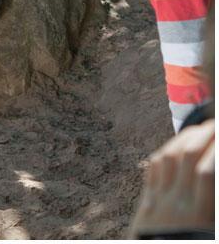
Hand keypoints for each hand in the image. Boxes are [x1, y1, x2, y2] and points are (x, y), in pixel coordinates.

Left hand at [129, 119, 213, 237]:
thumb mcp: (212, 226)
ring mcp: (158, 205)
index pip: (208, 171)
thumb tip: (211, 171)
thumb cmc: (197, 239)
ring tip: (200, 130)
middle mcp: (177, 207)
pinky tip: (175, 148)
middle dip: (204, 136)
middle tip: (216, 123)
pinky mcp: (144, 207)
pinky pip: (152, 173)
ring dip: (185, 140)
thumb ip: (213, 200)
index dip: (217, 147)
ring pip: (167, 161)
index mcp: (201, 217)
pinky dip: (165, 154)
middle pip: (188, 159)